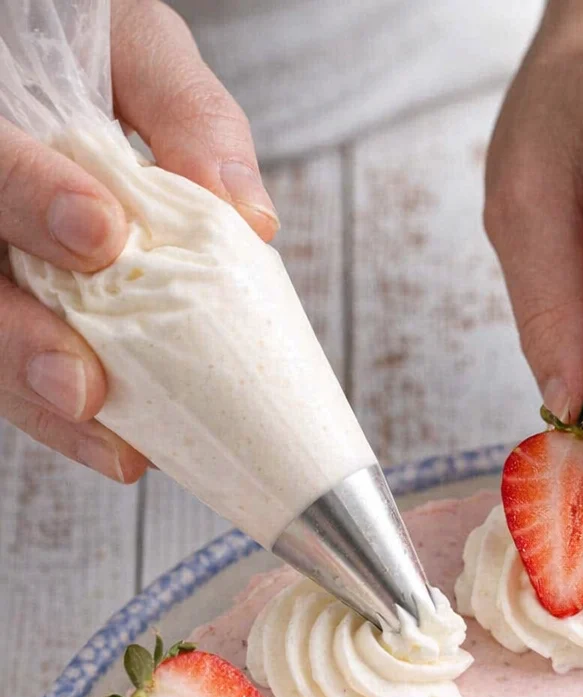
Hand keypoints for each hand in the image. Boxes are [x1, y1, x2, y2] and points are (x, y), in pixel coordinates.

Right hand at [0, 0, 276, 481]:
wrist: (56, 67)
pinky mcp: (11, 319)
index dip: (30, 196)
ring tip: (114, 443)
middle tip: (83, 383)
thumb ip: (183, 113)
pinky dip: (72, 426)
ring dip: (44, 408)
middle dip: (23, 341)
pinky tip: (123, 449)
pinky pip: (23, 385)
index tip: (101, 233)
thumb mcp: (137, 50)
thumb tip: (249, 216)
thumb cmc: (94, 59)